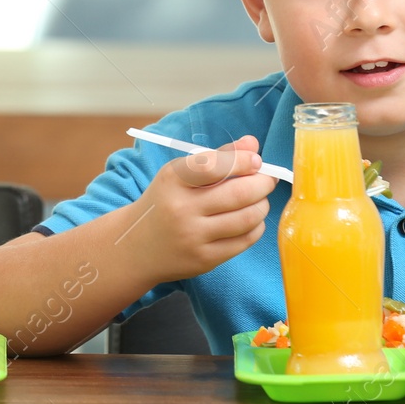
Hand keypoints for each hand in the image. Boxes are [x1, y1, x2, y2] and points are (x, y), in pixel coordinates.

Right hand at [124, 134, 277, 284]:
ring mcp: (193, 237)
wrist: (137, 246)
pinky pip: (244, 241)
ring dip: (262, 205)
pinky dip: (256, 226)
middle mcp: (182, 209)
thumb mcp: (180, 174)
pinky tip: (252, 220)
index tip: (256, 160)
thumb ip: (217, 157)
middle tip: (268, 179)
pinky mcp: (204, 259)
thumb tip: (253, 144)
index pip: (214, 166)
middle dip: (262, 183)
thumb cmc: (165, 202)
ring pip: (246, 218)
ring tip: (260, 199)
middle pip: (238, 194)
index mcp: (173, 180)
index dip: (243, 161)